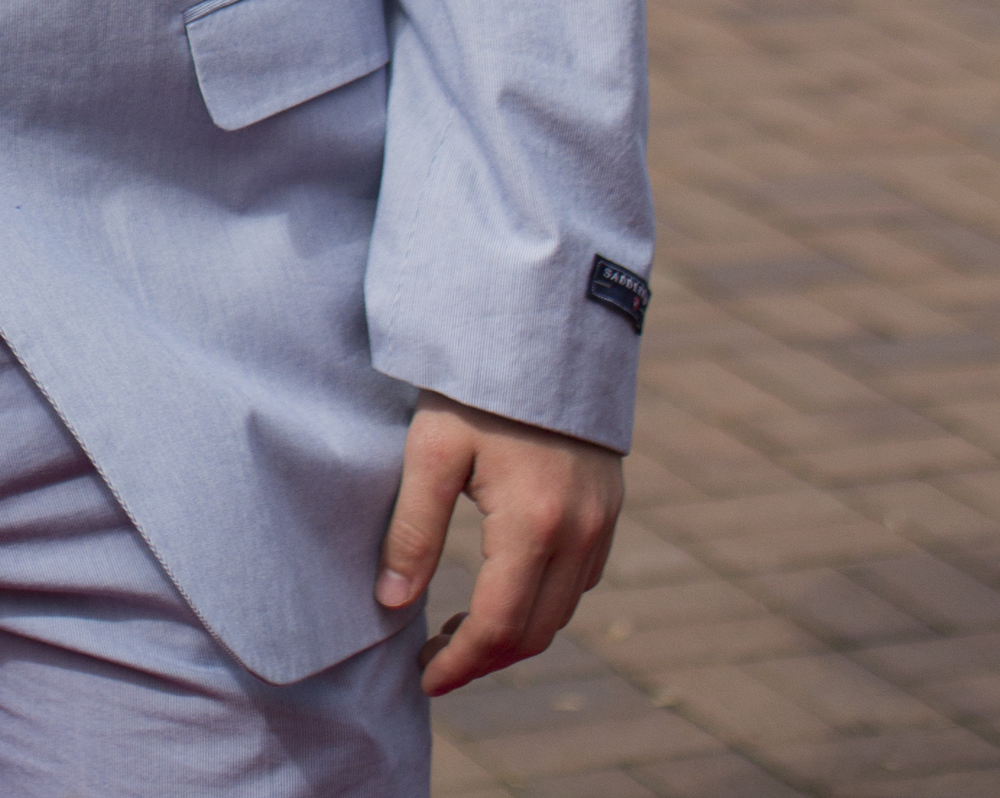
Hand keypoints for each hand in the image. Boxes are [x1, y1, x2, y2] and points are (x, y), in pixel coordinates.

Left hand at [374, 390, 622, 694]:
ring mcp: (601, 519)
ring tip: (459, 626)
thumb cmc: (477, 384)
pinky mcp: (608, 503)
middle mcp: (579, 532)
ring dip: (515, 633)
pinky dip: (544, 600)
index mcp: (534, 525)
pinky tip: (505, 585)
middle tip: (435, 660)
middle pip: (537, 632)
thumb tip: (391, 605)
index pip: (499, 627)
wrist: (541, 322)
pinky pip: (582, 578)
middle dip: (485, 657)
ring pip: (563, 610)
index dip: (460, 663)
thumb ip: (413, 531)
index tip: (425, 678)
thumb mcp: (431, 449)